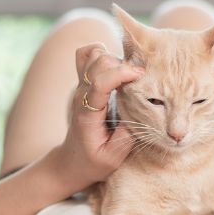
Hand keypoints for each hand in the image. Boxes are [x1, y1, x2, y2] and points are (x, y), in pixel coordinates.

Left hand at [47, 43, 143, 191]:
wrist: (71, 161)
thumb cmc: (92, 162)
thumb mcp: (112, 158)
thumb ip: (126, 136)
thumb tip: (141, 112)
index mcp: (87, 113)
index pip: (100, 82)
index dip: (121, 73)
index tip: (141, 76)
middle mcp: (81, 95)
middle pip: (99, 62)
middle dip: (122, 64)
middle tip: (140, 78)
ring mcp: (80, 87)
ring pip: (93, 55)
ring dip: (114, 58)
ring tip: (129, 74)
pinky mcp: (83, 84)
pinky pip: (86, 55)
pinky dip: (101, 53)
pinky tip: (114, 66)